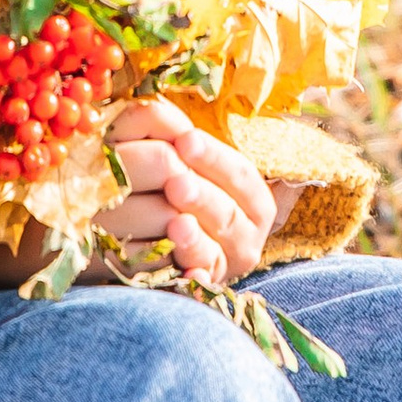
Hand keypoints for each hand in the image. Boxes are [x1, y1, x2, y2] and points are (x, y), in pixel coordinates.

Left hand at [104, 98, 273, 285]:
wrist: (150, 236)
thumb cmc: (169, 186)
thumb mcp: (175, 157)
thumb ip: (169, 131)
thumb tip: (156, 112)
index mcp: (251, 197)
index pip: (238, 173)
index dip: (213, 157)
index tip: (185, 140)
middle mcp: (247, 234)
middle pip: (227, 213)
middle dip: (202, 197)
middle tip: (176, 184)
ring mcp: (226, 265)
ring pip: (214, 250)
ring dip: (195, 239)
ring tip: (175, 225)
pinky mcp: (204, 289)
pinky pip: (199, 286)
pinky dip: (193, 280)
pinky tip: (185, 274)